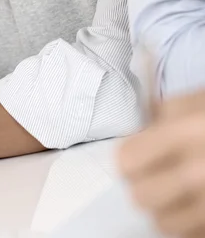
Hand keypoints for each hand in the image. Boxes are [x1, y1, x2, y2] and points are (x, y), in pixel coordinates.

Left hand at [118, 91, 204, 237]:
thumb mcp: (196, 100)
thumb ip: (160, 116)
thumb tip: (133, 137)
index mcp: (186, 133)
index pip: (128, 161)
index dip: (129, 159)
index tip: (137, 155)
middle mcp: (198, 173)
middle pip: (141, 197)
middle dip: (145, 185)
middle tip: (159, 174)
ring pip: (164, 223)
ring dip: (167, 208)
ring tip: (182, 190)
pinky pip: (191, 234)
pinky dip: (192, 223)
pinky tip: (200, 202)